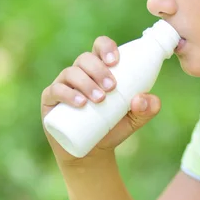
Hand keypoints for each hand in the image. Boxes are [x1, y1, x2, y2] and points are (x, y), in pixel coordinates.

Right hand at [41, 36, 161, 164]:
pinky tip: (80, 103)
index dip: (106, 47)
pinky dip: (68, 94)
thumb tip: (142, 98)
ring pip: (71, 72)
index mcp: (99, 68)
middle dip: (99, 70)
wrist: (92, 153)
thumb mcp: (136, 118)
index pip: (100, 46)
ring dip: (86, 83)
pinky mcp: (51, 101)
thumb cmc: (114, 127)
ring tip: (100, 99)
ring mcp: (63, 85)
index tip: (116, 61)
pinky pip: (55, 90)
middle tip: (112, 88)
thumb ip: (148, 108)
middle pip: (86, 58)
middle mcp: (80, 72)